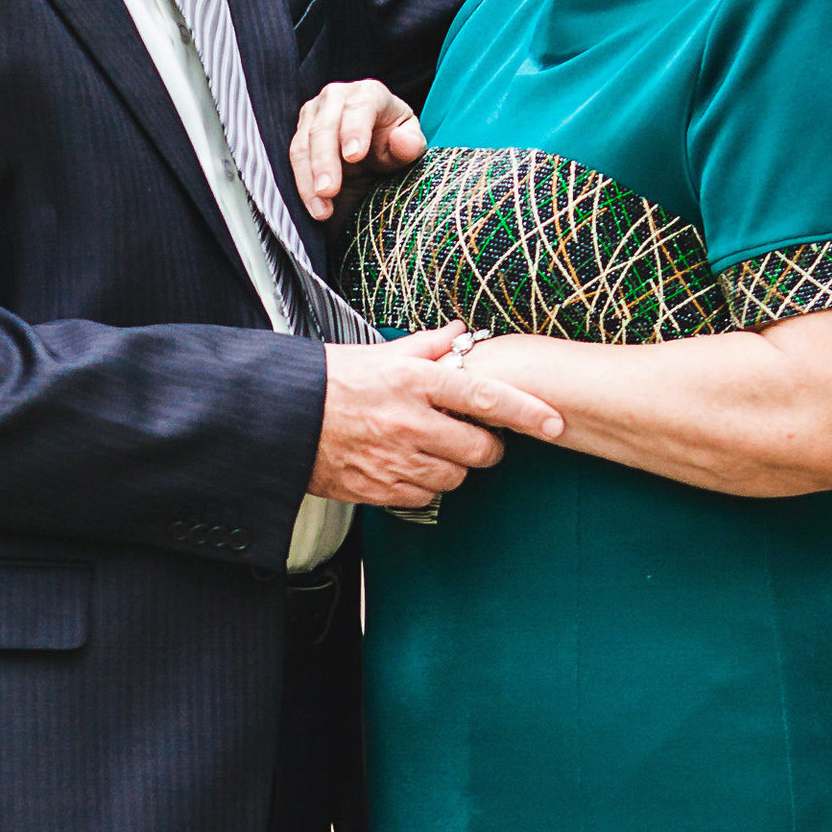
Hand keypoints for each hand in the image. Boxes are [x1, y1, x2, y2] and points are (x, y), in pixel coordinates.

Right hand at [291, 76, 425, 220]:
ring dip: (309, 180)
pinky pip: (293, 161)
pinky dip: (302, 186)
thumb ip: (409, 144)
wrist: (372, 153)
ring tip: (322, 210)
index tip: (354, 156)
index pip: (360, 106)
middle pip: (325, 127)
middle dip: (325, 161)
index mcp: (369, 94)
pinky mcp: (299, 134)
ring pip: (303, 145)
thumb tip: (401, 141)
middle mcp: (337, 97)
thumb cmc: (392, 144)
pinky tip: (314, 207)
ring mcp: (313, 114)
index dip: (355, 130)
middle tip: (329, 191)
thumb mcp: (408, 147)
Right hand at [309, 326, 563, 508]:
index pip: (486, 397)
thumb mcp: (377, 353)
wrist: (277, 419)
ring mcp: (394, 460)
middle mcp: (409, 422)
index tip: (555, 422)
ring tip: (430, 450)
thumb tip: (459, 333)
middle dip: (487, 448)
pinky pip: (422, 498)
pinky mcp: (378, 490)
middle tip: (477, 439)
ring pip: (454, 479)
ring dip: (453, 469)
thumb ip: (425, 347)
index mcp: (413, 381)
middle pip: (480, 450)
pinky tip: (405, 467)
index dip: (528, 412)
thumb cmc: (327, 382)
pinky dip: (422, 487)